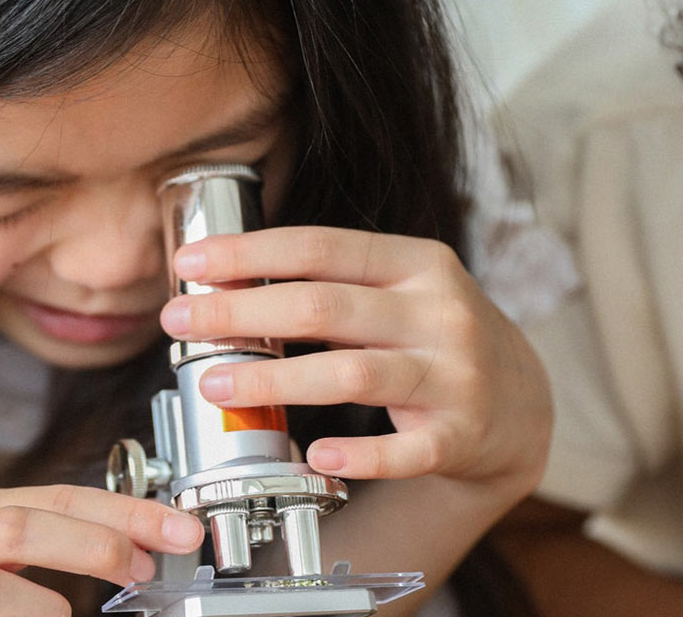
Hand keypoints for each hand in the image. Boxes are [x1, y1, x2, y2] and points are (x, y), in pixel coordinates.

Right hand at [0, 485, 203, 616]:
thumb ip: (46, 541)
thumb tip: (130, 545)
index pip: (59, 495)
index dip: (125, 509)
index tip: (178, 528)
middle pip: (26, 520)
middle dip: (97, 538)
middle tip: (145, 564)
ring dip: (50, 592)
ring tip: (71, 609)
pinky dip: (21, 616)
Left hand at [158, 226, 550, 491]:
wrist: (523, 404)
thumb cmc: (432, 337)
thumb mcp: (394, 291)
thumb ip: (326, 283)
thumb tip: (223, 284)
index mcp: (416, 263)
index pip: (319, 246)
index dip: (249, 253)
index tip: (190, 262)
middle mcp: (439, 311)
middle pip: (323, 306)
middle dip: (240, 312)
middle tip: (179, 323)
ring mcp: (455, 374)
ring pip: (351, 373)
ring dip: (273, 380)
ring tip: (214, 386)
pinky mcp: (461, 434)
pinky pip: (405, 451)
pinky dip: (358, 456)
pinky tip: (314, 456)